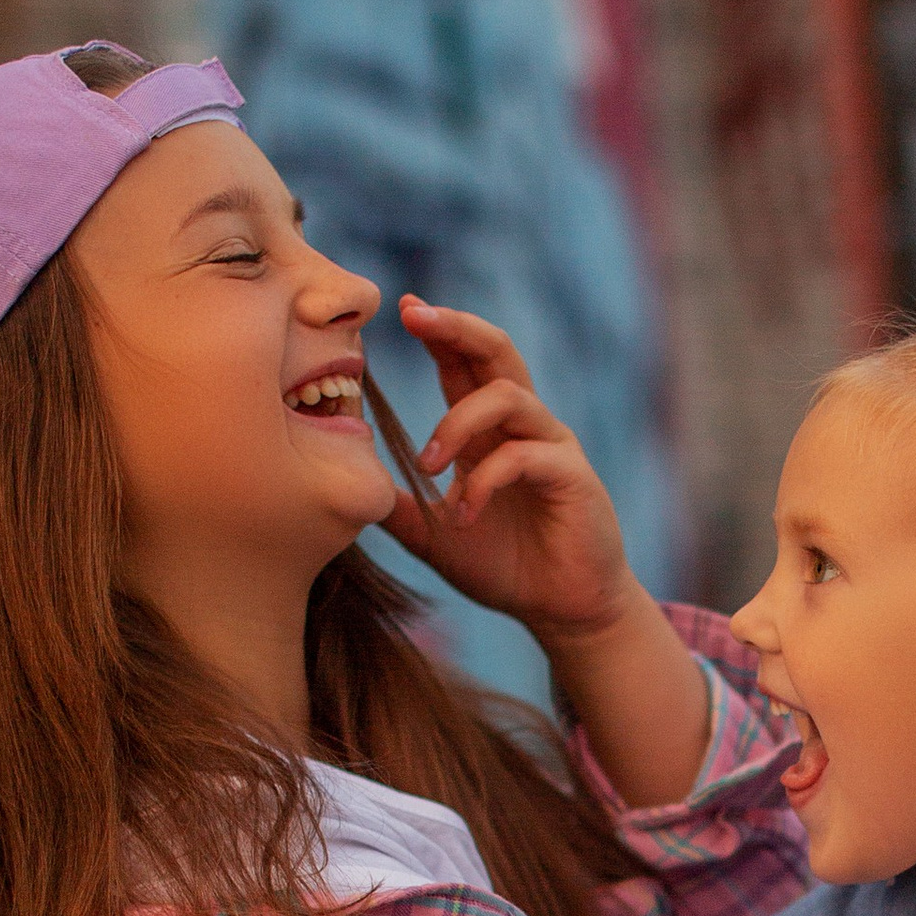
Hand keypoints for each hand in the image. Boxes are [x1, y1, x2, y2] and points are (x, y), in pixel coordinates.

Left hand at [377, 302, 633, 650]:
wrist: (560, 608)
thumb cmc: (504, 566)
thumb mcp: (432, 534)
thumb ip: (396, 505)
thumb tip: (343, 484)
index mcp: (488, 430)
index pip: (462, 364)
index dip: (436, 332)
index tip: (401, 307)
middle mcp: (521, 426)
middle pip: (495, 351)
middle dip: (455, 327)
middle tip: (413, 313)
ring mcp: (550, 445)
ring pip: (507, 396)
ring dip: (457, 423)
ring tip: (429, 466)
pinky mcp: (572, 475)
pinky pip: (525, 455)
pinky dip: (485, 480)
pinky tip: (463, 514)